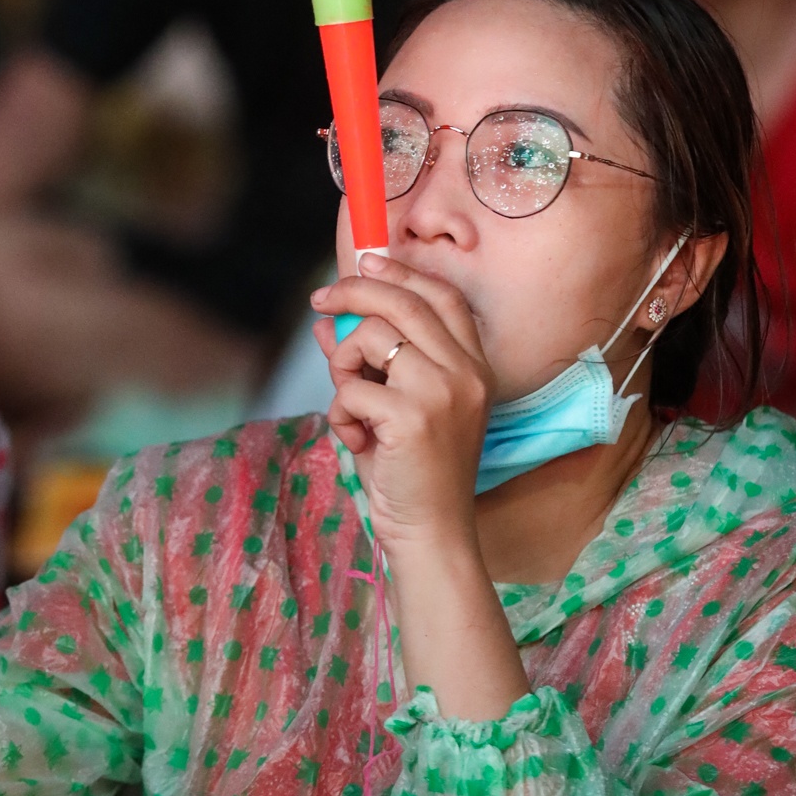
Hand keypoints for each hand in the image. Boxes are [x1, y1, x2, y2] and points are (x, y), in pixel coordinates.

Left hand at [311, 255, 491, 555]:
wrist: (432, 533)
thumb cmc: (413, 473)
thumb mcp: (394, 407)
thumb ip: (370, 362)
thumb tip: (328, 322)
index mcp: (474, 367)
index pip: (442, 297)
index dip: (402, 273)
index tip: (366, 262)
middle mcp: (466, 373)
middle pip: (404, 303)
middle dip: (354, 292)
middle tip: (321, 299)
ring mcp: (442, 393)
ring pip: (372, 339)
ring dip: (343, 367)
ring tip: (351, 407)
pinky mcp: (412, 417)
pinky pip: (352, 388)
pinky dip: (340, 413)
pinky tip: (358, 441)